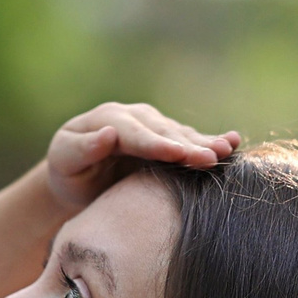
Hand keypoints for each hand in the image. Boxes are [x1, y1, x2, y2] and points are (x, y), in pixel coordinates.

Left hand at [45, 103, 238, 210]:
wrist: (77, 178)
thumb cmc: (68, 172)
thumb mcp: (64, 161)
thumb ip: (82, 149)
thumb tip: (108, 134)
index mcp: (108, 120)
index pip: (134, 134)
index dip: (157, 144)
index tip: (177, 154)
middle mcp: (135, 118)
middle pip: (164, 134)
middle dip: (187, 146)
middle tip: (210, 158)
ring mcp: (154, 127)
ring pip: (181, 136)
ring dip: (205, 143)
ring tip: (227, 150)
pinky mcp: (167, 140)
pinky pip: (190, 141)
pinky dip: (210, 142)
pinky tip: (233, 142)